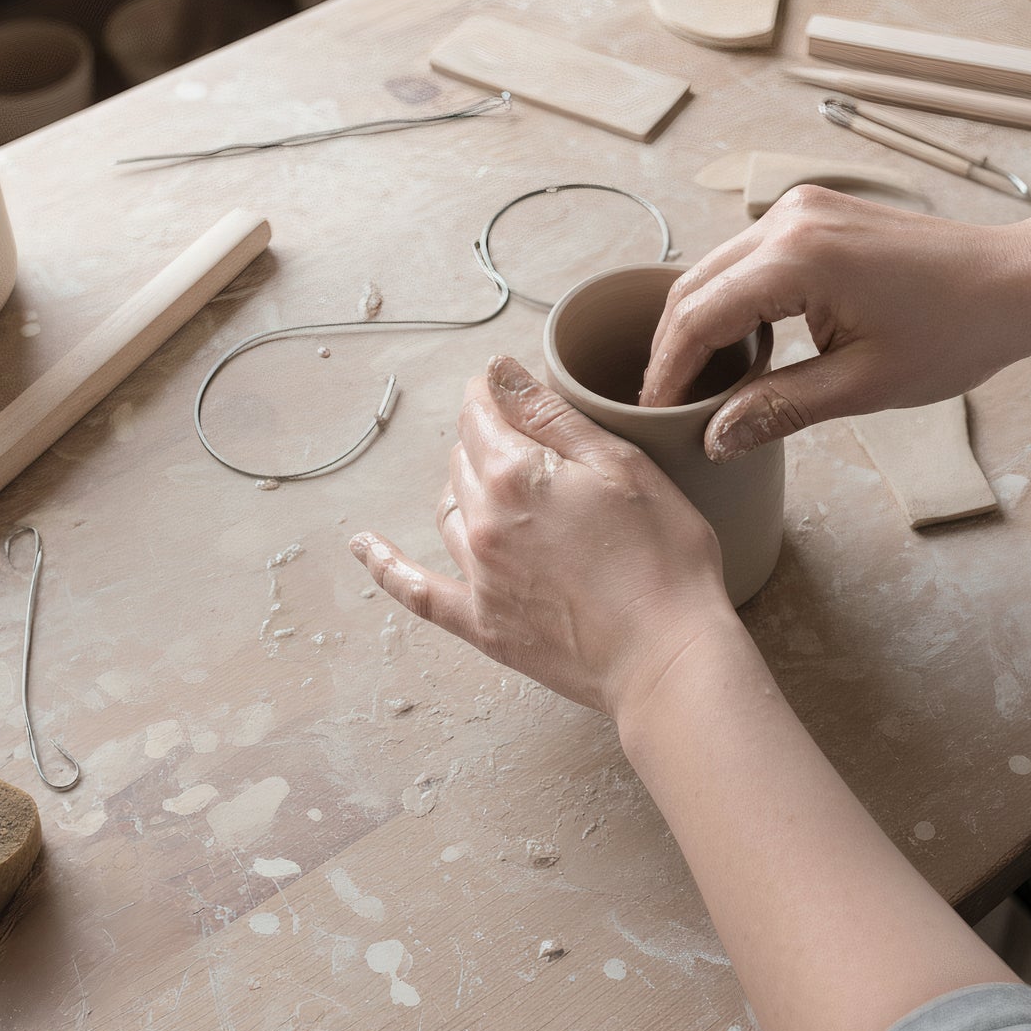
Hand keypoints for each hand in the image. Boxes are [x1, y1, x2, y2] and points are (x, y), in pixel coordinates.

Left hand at [349, 355, 743, 720]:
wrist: (668, 659)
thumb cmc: (663, 558)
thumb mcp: (622, 465)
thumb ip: (551, 415)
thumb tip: (498, 372)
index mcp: (515, 474)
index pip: (483, 410)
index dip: (497, 391)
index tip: (510, 385)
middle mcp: (482, 521)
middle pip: (465, 457)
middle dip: (491, 438)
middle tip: (533, 440)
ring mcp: (477, 576)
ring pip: (449, 508)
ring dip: (466, 485)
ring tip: (498, 481)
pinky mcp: (482, 624)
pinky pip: (417, 590)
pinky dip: (386, 566)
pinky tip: (362, 546)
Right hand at [640, 187, 1030, 458]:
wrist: (1014, 283)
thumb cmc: (955, 333)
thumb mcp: (863, 386)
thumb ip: (778, 408)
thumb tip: (714, 439)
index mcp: (797, 257)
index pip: (698, 317)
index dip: (668, 372)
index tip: (652, 416)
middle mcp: (788, 218)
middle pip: (693, 286)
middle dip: (671, 348)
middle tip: (664, 406)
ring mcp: (801, 207)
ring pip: (714, 267)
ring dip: (696, 321)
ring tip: (692, 382)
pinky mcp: (814, 211)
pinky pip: (746, 255)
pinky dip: (728, 297)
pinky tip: (732, 342)